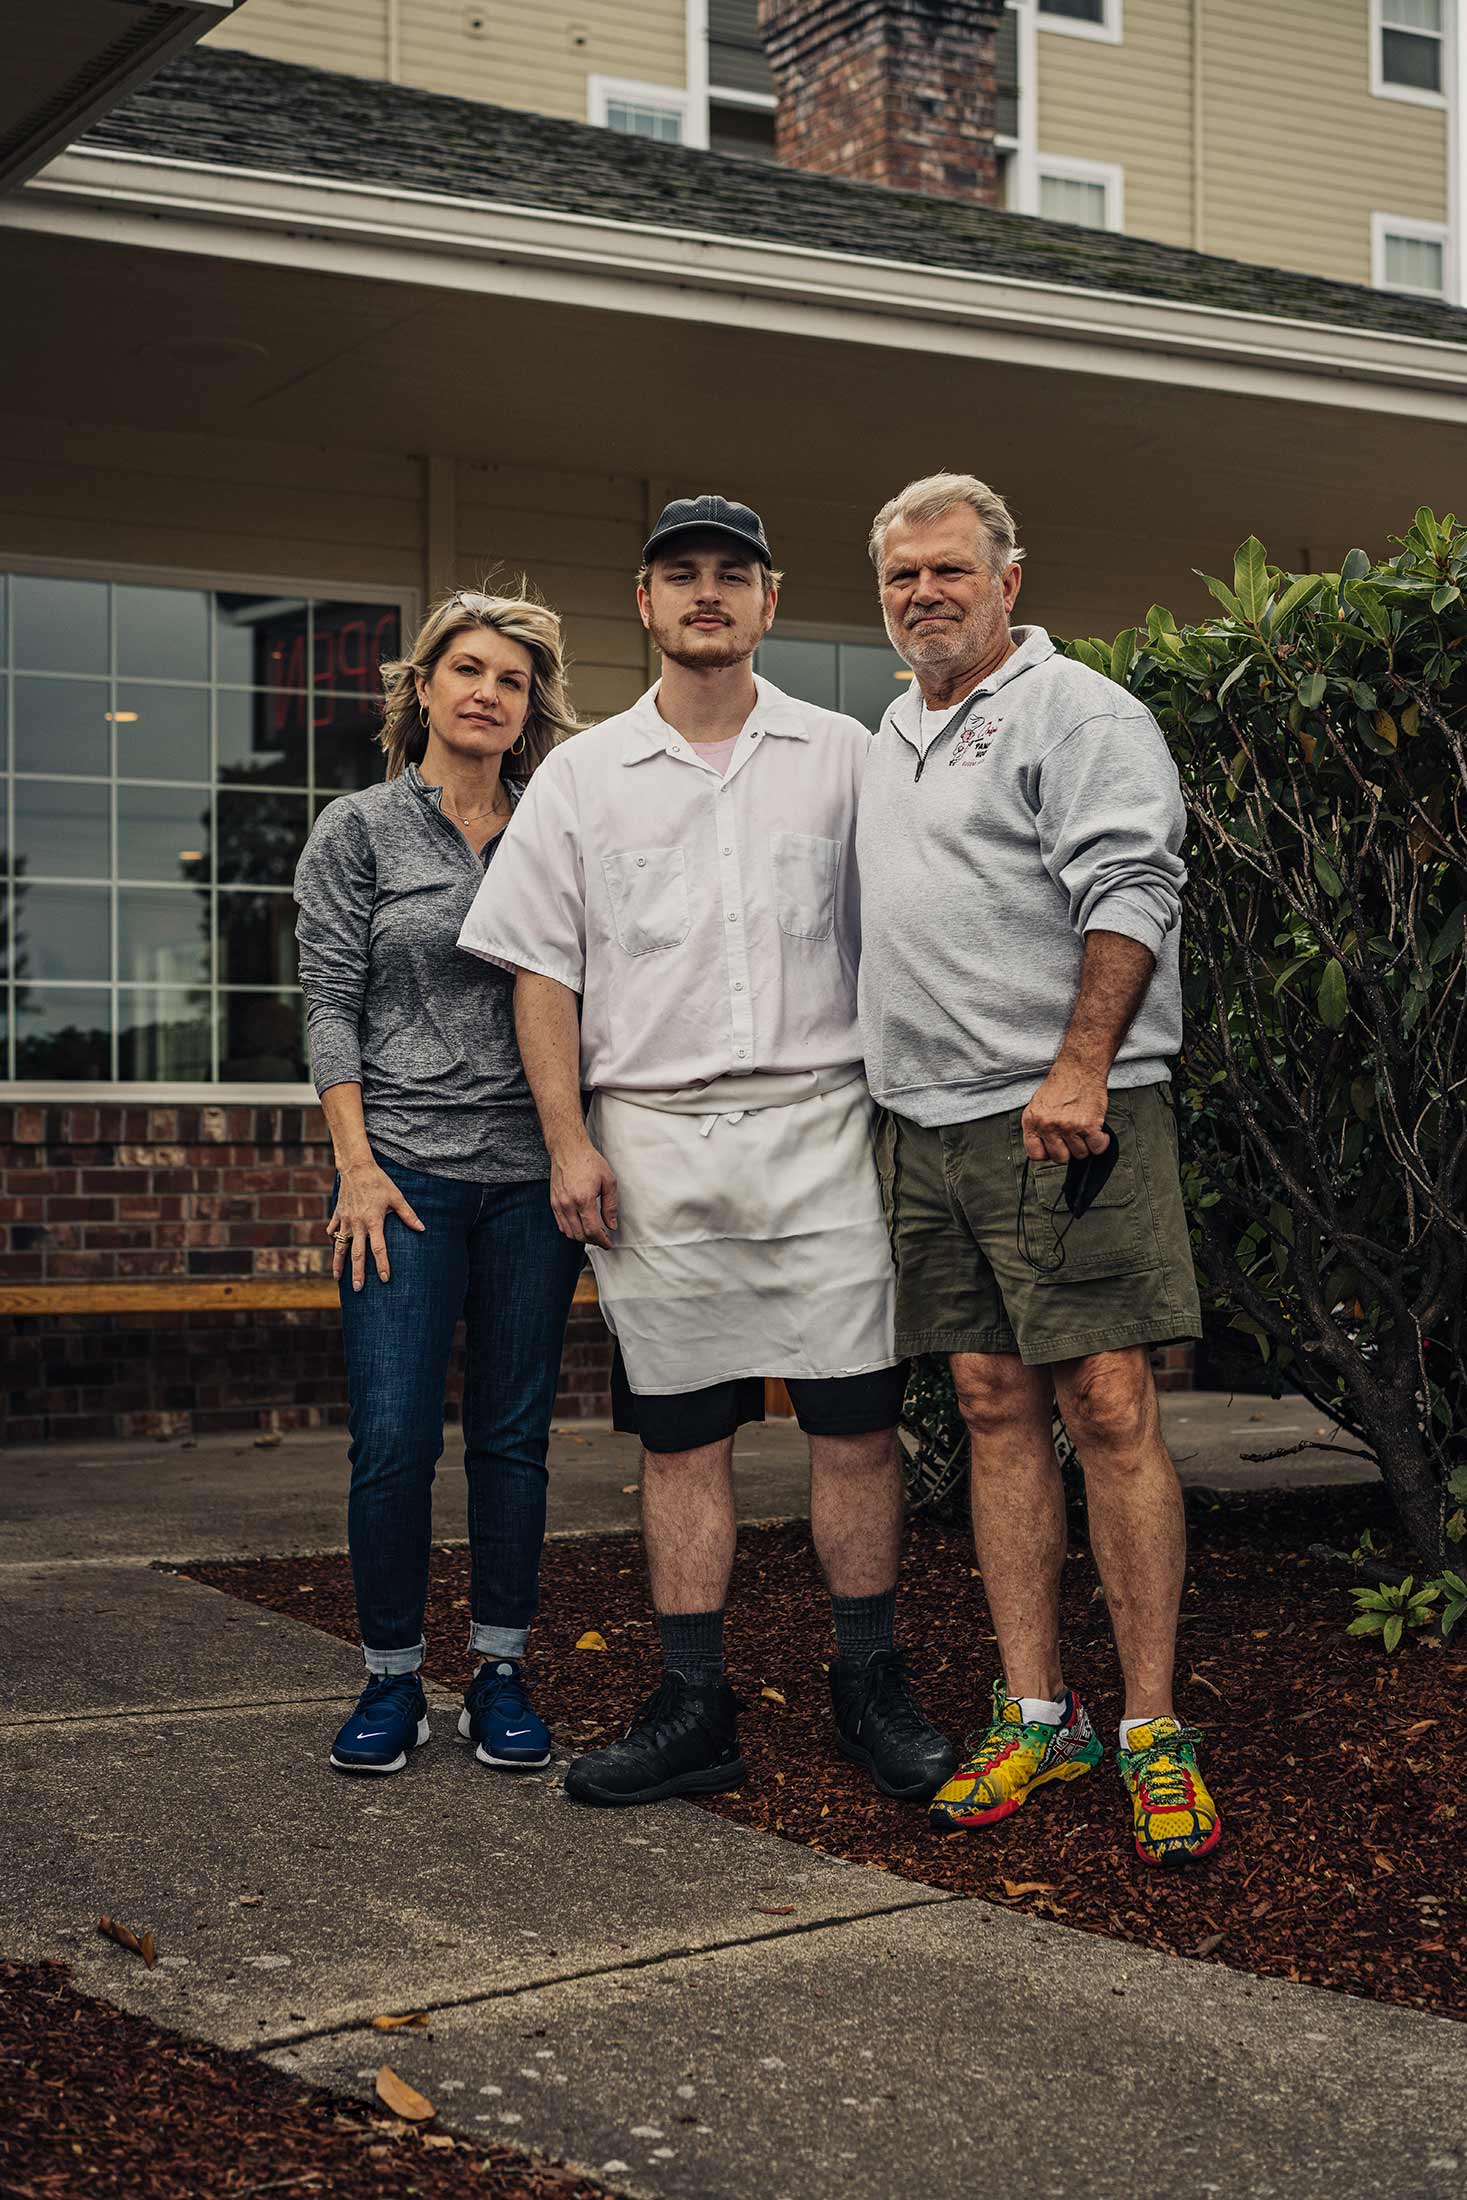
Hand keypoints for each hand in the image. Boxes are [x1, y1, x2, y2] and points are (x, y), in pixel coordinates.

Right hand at [326, 1161, 424, 1289]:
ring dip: (338, 1263)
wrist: (356, 1167)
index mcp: (373, 1221)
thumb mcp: (396, 1197)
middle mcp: (357, 1224)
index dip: (382, 1264)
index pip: (378, 1248)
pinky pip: (332, 1230)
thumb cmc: (379, 1182)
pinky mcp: (337, 1214)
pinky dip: (332, 1239)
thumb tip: (422, 1228)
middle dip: (357, 1272)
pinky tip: (334, 1247)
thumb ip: (408, 1215)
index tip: (384, 1278)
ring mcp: (345, 1220)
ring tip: (337, 1277)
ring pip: (339, 1246)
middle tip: (358, 1289)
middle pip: (356, 1253)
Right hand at [550, 1138, 619, 1247]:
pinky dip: (571, 1230)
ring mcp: (558, 1204)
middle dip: (593, 1241)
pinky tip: (580, 1227)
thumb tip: (611, 1225)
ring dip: (582, 1238)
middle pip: (580, 1235)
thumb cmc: (589, 1161)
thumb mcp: (608, 1181)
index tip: (609, 1244)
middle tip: (603, 1240)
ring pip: (569, 1232)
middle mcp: (568, 1204)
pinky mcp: (552, 1202)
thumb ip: (610, 1206)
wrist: (568, 1149)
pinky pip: (560, 1224)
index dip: (602, 1241)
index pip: (592, 1230)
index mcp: (584, 1199)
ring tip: (593, 1235)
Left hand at [1021, 1059, 1110, 1164]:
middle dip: (1068, 1151)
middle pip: (1060, 1158)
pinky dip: (1101, 1143)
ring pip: (1080, 1154)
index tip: (1055, 1148)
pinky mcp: (1088, 1125)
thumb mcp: (1038, 1105)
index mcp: (1032, 1121)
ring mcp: (1068, 1126)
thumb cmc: (1061, 1085)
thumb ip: (1038, 1127)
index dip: (1047, 1154)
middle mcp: (1048, 1125)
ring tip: (1085, 1131)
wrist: (1079, 1068)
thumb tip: (1045, 1149)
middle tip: (1073, 1138)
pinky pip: (1097, 1148)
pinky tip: (1098, 1133)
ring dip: (1085, 1145)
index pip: (1035, 1154)